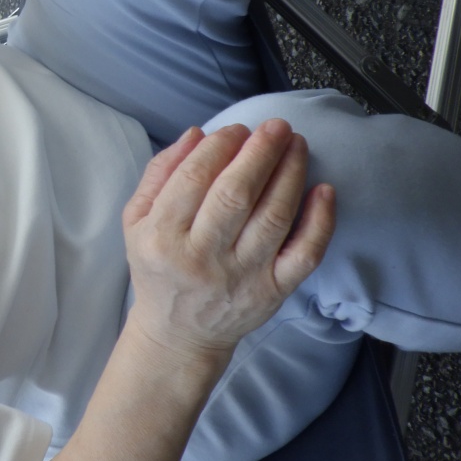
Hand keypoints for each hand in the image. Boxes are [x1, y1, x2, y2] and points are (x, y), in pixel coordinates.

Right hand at [121, 119, 335, 362]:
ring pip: (273, 217)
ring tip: (296, 145)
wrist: (179, 333)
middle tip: (275, 127)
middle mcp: (201, 258)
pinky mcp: (273, 291)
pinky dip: (320, 221)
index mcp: (161, 238)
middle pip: (236, 195)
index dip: (219, 147)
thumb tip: (196, 134)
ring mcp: (242, 276)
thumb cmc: (158, 269)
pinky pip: (304, 254)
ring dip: (290, 174)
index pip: (193, 180)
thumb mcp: (137, 222)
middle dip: (260, 153)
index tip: (236, 129)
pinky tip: (323, 190)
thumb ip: (160, 174)